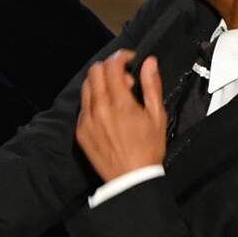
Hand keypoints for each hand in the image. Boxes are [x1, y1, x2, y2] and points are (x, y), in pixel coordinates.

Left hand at [76, 50, 166, 180]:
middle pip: (94, 71)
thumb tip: (149, 62)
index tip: (130, 60)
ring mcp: (86, 120)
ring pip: (86, 86)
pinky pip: (83, 106)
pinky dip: (94, 101)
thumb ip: (152, 85)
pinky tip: (107, 112)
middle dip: (110, 68)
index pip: (112, 66)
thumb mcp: (157, 116)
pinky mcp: (80, 131)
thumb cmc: (148, 149)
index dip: (121, 57)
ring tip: (116, 95)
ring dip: (100, 82)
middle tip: (125, 80)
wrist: (131, 179)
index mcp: (120, 103)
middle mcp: (99, 109)